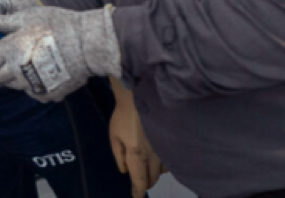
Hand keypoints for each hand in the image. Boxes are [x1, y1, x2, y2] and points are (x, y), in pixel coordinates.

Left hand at [0, 6, 120, 101]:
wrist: (90, 46)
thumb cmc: (59, 25)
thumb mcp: (27, 16)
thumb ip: (2, 21)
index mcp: (11, 51)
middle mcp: (17, 73)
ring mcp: (31, 87)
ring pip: (6, 84)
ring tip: (2, 62)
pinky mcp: (44, 95)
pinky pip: (25, 89)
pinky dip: (20, 80)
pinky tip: (29, 67)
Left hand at [109, 78, 165, 197]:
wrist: (138, 96)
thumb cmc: (123, 116)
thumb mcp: (114, 135)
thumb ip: (118, 155)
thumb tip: (125, 172)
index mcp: (137, 155)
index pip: (140, 181)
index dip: (138, 192)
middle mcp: (154, 156)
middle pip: (152, 179)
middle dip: (145, 182)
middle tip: (138, 181)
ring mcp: (164, 149)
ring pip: (162, 171)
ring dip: (154, 173)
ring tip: (145, 166)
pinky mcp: (170, 143)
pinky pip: (169, 160)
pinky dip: (162, 163)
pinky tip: (155, 157)